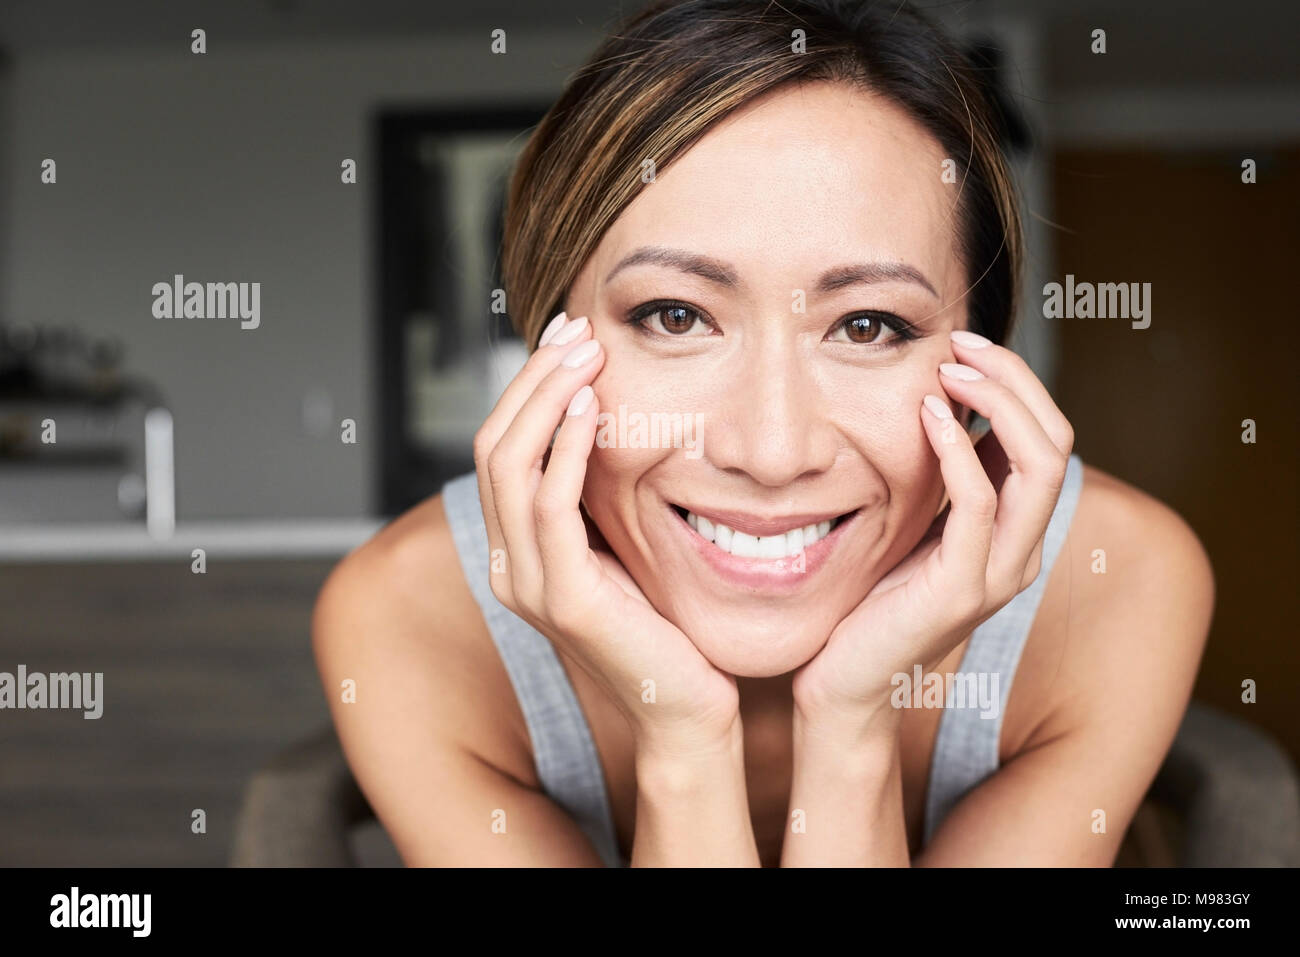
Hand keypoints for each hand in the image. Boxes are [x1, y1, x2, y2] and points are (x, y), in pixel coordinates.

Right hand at [473, 313, 740, 751]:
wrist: (685, 707)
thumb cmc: (666, 626)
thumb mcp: (621, 547)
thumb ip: (598, 498)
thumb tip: (605, 420)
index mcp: (517, 552)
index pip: (499, 451)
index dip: (526, 388)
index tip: (566, 338)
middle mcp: (508, 566)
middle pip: (492, 447)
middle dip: (531, 379)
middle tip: (575, 329)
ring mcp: (528, 585)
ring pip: (509, 467)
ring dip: (545, 399)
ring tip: (584, 352)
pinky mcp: (563, 600)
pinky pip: (549, 506)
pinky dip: (564, 450)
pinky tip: (588, 410)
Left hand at [791, 330, 1074, 731]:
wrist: (843, 681)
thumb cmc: (868, 599)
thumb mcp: (913, 526)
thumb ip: (940, 480)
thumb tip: (938, 402)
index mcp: (1015, 533)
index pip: (1049, 439)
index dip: (1016, 383)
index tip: (963, 345)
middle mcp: (1021, 552)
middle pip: (1057, 442)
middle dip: (1015, 380)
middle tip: (961, 342)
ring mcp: (997, 573)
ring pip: (1038, 467)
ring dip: (996, 403)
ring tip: (949, 369)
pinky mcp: (962, 589)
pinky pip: (979, 504)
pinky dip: (959, 448)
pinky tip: (928, 414)